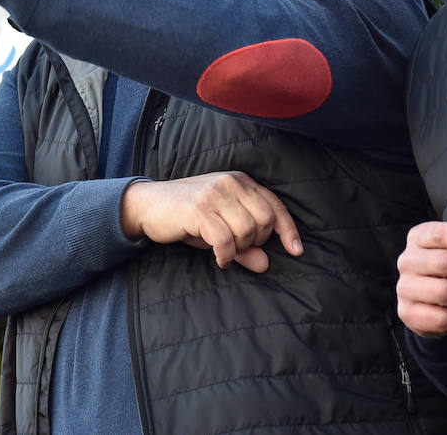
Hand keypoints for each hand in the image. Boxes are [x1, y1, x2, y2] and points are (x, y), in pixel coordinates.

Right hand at [120, 172, 302, 272]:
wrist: (149, 205)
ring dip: (239, 249)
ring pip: (247, 230)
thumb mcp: (221, 230)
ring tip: (224, 251)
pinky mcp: (199, 209)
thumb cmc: (189, 218)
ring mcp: (214, 194)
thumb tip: (265, 264)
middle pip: (265, 219)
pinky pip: (225, 239)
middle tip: (238, 248)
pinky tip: (219, 259)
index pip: (275, 205)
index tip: (297, 251)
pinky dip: (225, 255)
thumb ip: (245, 245)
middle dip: (256, 241)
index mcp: (240, 182)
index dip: (288, 230)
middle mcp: (231, 183)